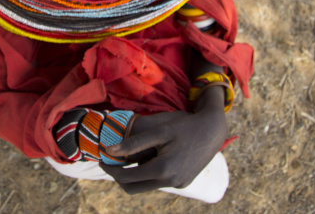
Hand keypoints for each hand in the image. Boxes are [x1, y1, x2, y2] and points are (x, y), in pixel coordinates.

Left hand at [100, 90, 227, 193]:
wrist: (213, 130)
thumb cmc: (184, 126)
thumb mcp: (158, 130)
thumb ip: (134, 142)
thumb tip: (110, 150)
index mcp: (163, 169)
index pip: (128, 177)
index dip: (111, 169)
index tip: (101, 159)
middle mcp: (171, 182)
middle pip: (134, 188)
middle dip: (119, 176)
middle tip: (110, 161)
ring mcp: (178, 184)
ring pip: (146, 185)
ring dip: (134, 174)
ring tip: (127, 156)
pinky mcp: (183, 182)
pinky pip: (159, 181)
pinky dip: (148, 173)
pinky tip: (147, 157)